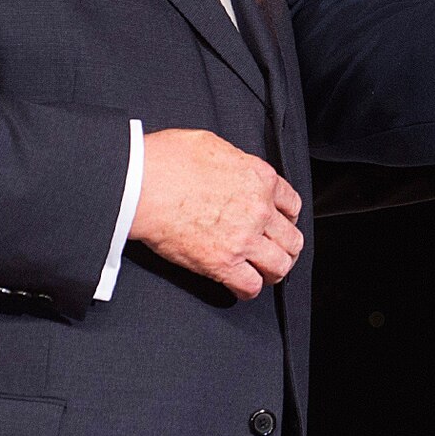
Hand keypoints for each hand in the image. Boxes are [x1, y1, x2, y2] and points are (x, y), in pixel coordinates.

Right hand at [130, 128, 303, 300]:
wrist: (142, 184)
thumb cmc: (168, 160)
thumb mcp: (213, 145)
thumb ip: (235, 163)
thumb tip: (233, 170)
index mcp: (260, 179)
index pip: (292, 205)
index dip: (287, 219)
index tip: (280, 225)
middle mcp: (259, 209)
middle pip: (291, 239)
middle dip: (285, 248)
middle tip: (275, 252)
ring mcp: (244, 238)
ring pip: (279, 266)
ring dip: (273, 271)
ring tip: (263, 273)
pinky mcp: (222, 263)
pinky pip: (250, 286)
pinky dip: (248, 289)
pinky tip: (240, 286)